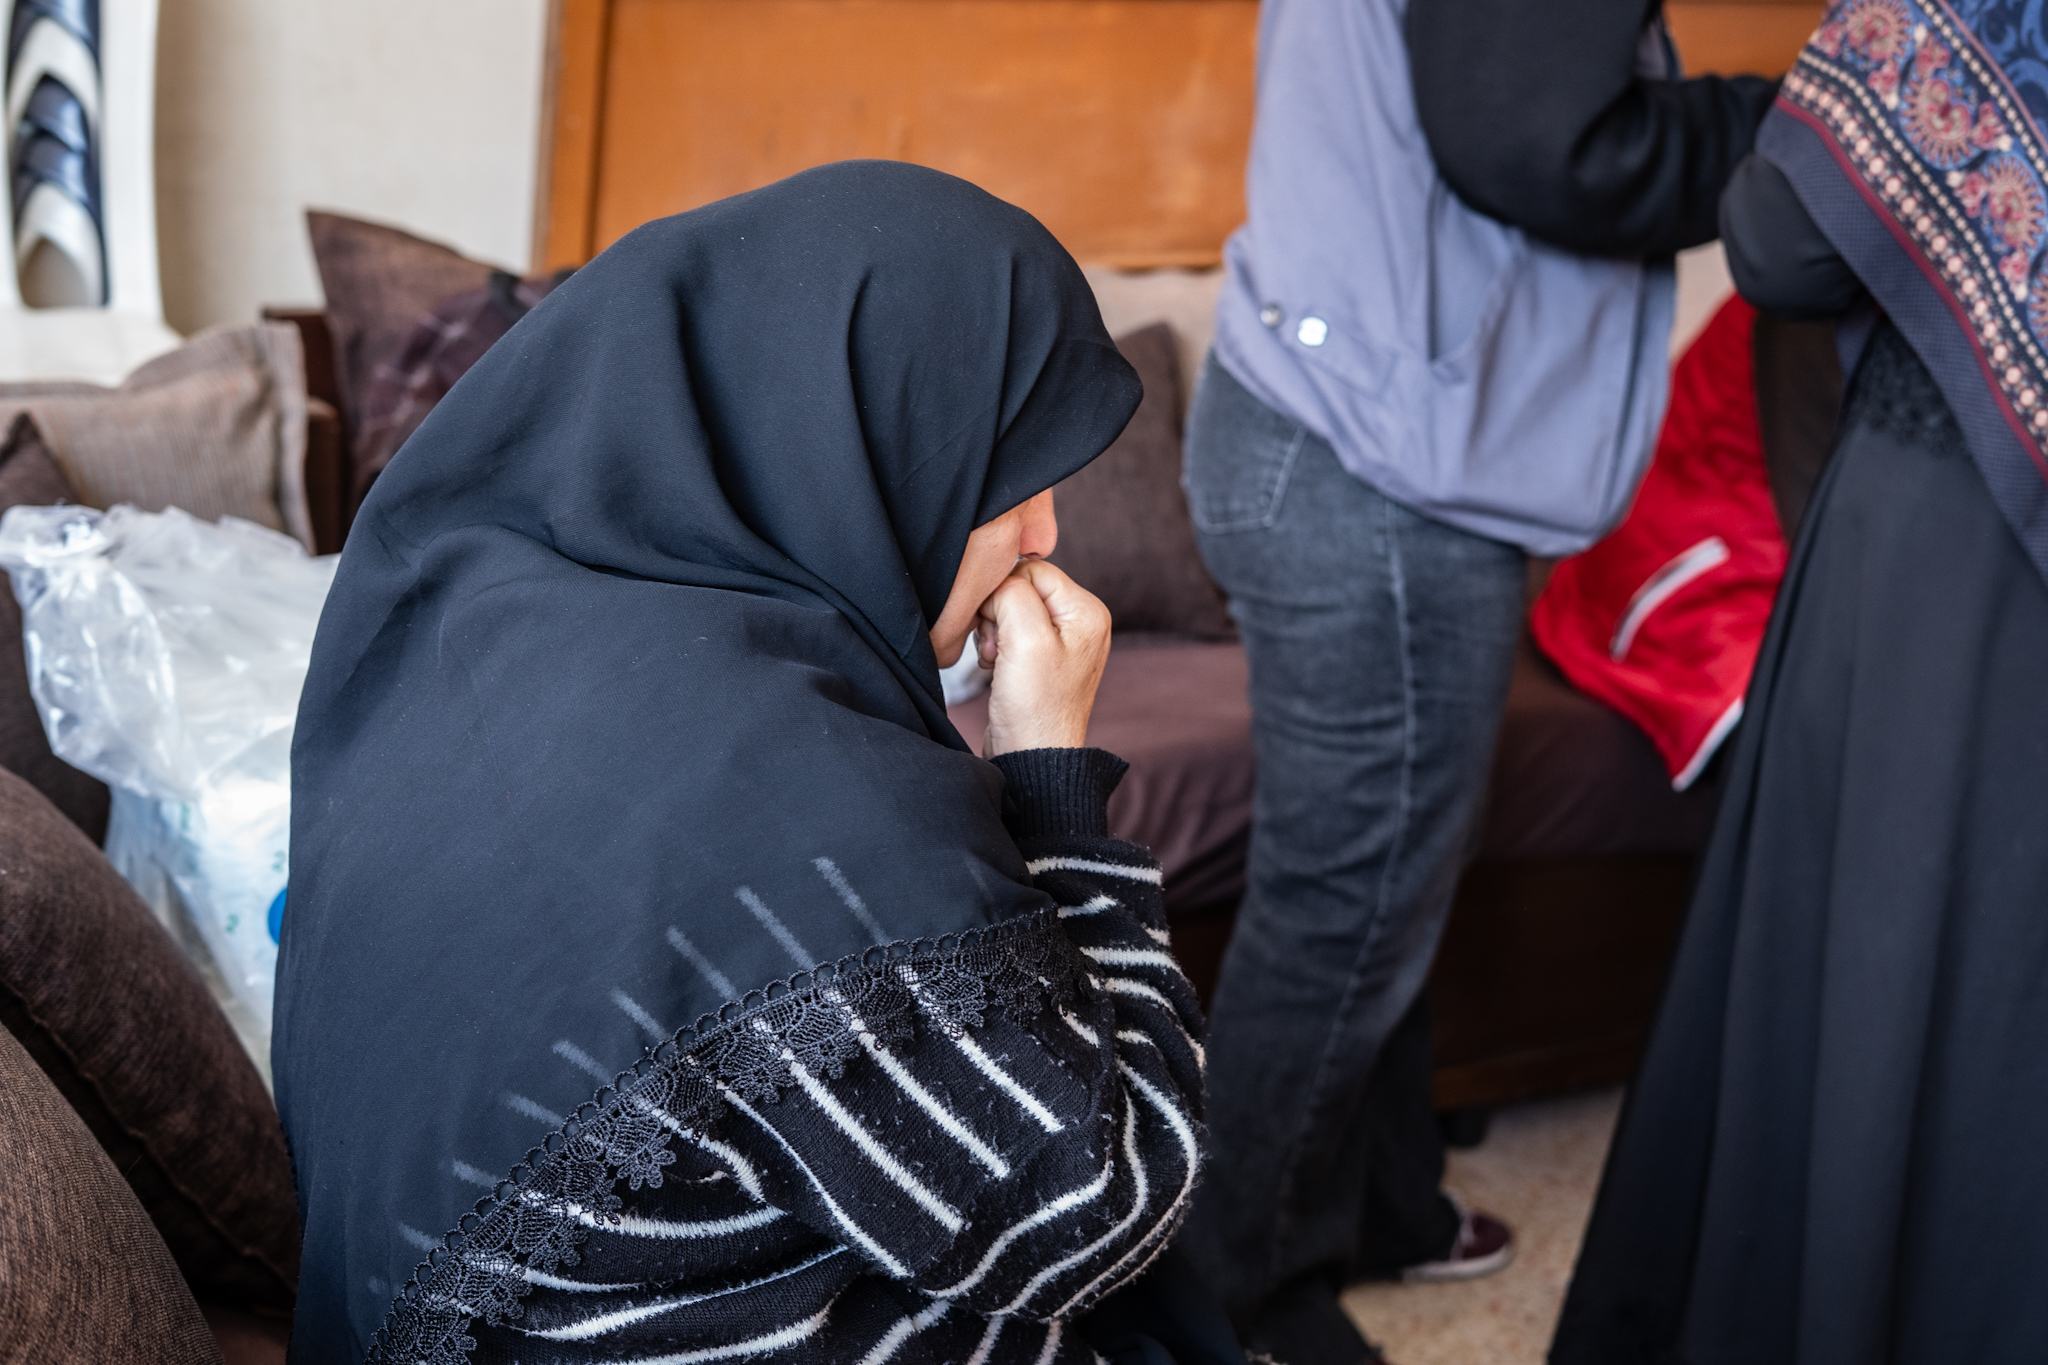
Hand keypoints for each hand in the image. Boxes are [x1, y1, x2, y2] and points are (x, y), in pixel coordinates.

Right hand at [975, 559, 1109, 756]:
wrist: (1031, 758)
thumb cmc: (1034, 706)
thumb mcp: (1026, 639)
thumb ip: (1013, 593)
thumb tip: (1000, 579)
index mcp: (1087, 610)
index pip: (1033, 569)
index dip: (1004, 592)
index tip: (999, 627)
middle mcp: (1079, 622)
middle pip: (1021, 588)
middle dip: (998, 614)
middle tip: (999, 648)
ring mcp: (1061, 641)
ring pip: (1010, 609)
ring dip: (993, 631)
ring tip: (997, 660)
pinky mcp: (1040, 658)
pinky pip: (1009, 631)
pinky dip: (996, 646)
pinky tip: (997, 667)